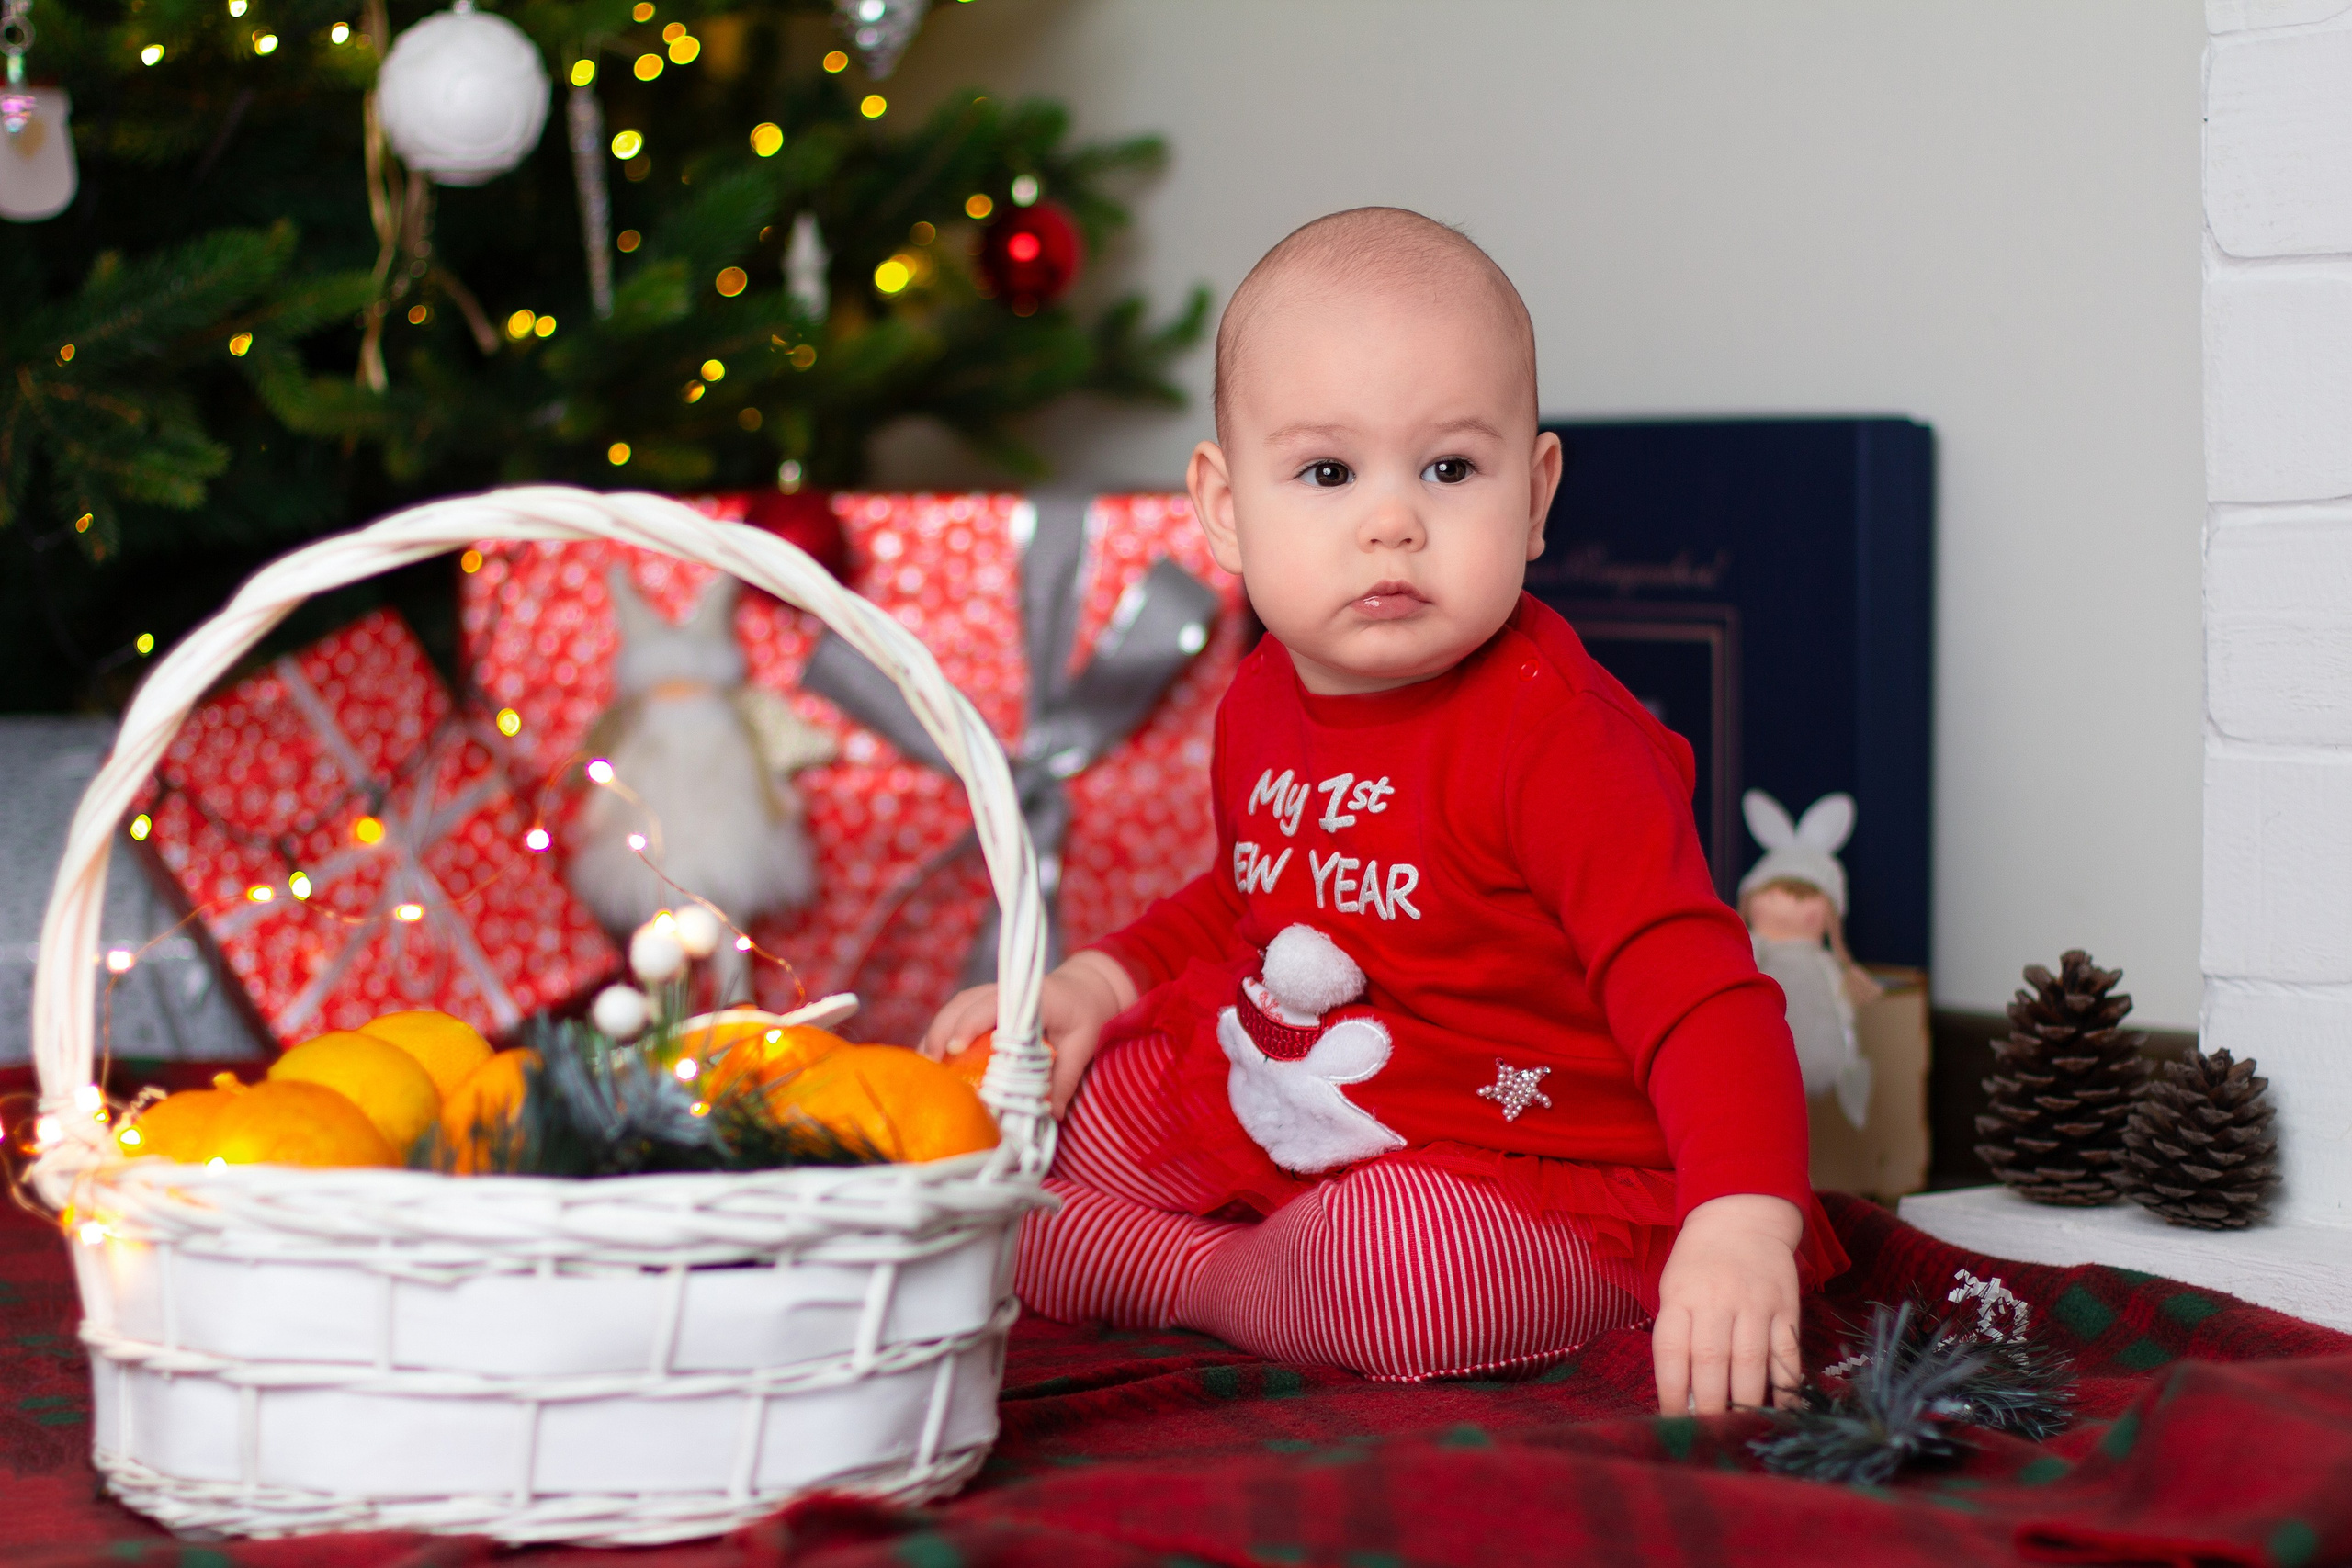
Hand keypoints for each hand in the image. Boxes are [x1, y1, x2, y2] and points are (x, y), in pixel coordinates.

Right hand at [918, 948, 1138, 1115]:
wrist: (1082, 990)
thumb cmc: (1083, 1014)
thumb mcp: (1084, 1043)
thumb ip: (1067, 1077)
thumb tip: (1052, 1113)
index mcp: (1031, 995)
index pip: (992, 1005)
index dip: (969, 1025)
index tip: (954, 1049)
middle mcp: (1004, 991)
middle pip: (962, 1005)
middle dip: (941, 1035)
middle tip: (930, 1070)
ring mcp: (989, 996)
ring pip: (953, 1010)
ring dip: (934, 1037)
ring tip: (922, 1070)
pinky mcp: (981, 1006)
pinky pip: (954, 1017)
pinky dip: (940, 1037)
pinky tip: (930, 1063)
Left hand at [1652, 1194, 1803, 1414]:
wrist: (1741, 1217)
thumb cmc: (1699, 1263)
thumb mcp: (1674, 1287)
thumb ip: (1678, 1333)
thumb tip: (1685, 1396)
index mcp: (1681, 1296)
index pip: (1670, 1351)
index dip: (1671, 1392)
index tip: (1673, 1422)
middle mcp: (1717, 1299)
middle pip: (1711, 1361)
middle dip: (1709, 1405)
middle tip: (1708, 1434)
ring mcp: (1754, 1303)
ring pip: (1750, 1362)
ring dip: (1744, 1401)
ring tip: (1738, 1427)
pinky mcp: (1786, 1307)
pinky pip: (1787, 1353)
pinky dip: (1785, 1386)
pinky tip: (1780, 1409)